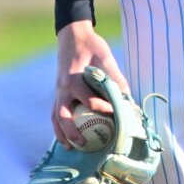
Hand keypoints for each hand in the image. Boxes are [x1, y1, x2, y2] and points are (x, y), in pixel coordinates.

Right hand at [53, 22, 130, 146]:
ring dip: (61, 134)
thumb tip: (128, 98)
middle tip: (84, 144)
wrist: (72, 35)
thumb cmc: (91, 45)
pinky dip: (59, 126)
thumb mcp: (105, 57)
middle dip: (72, 132)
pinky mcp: (58, 92)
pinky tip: (67, 136)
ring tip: (70, 148)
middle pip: (63, 115)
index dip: (103, 108)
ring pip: (55, 117)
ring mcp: (58, 91)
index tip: (115, 112)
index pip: (88, 100)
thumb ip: (115, 77)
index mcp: (73, 79)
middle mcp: (63, 88)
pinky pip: (55, 112)